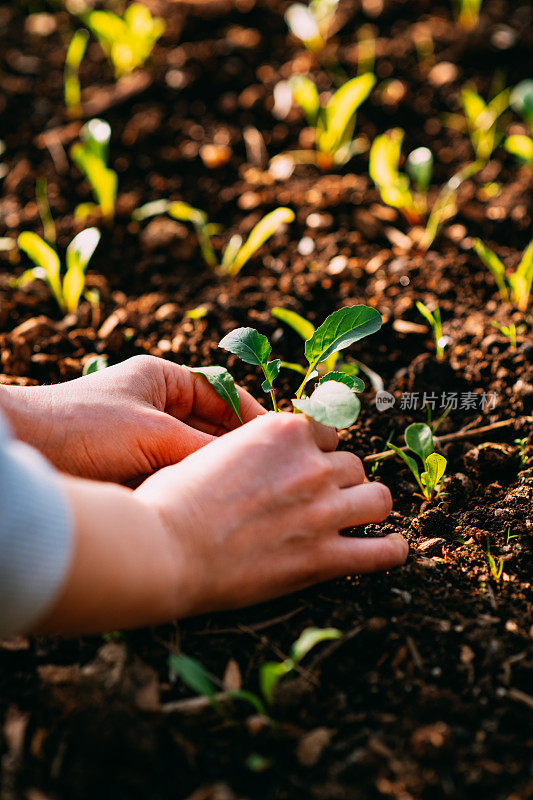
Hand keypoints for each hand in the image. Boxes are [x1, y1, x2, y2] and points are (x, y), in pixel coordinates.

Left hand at [0, 355, 263, 482]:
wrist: (23, 449)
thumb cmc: (81, 426)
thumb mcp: (152, 432)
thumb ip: (201, 448)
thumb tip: (251, 467)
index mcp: (163, 380)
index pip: (224, 394)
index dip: (254, 418)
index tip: (283, 441)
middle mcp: (157, 406)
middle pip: (212, 429)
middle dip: (238, 452)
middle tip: (273, 476)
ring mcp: (144, 439)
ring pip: (194, 457)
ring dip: (214, 474)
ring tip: (251, 495)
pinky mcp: (132, 469)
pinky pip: (173, 478)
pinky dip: (190, 490)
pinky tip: (211, 507)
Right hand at [135, 412, 407, 617]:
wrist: (163, 548)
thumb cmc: (171, 500)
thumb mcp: (209, 452)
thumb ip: (246, 448)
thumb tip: (252, 456)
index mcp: (282, 431)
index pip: (327, 429)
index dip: (318, 449)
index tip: (308, 463)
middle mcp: (310, 465)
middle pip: (353, 465)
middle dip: (339, 480)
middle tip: (320, 499)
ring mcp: (323, 511)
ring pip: (378, 499)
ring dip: (366, 507)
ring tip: (355, 520)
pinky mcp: (324, 558)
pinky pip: (383, 553)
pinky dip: (390, 551)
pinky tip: (388, 551)